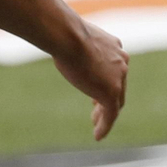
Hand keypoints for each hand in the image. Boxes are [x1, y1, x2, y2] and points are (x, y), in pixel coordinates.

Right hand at [52, 19, 128, 140]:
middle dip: (107, 95)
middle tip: (95, 107)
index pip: (113, 67)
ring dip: (106, 113)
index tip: (94, 85)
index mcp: (112, 46)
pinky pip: (111, 114)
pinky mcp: (111, 93)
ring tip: (96, 124)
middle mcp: (121, 61)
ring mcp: (118, 78)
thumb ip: (66, 38)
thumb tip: (46, 30)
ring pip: (116, 101)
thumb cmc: (60, 30)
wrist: (67, 36)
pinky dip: (105, 126)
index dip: (105, 77)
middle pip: (118, 84)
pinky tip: (97, 136)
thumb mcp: (67, 34)